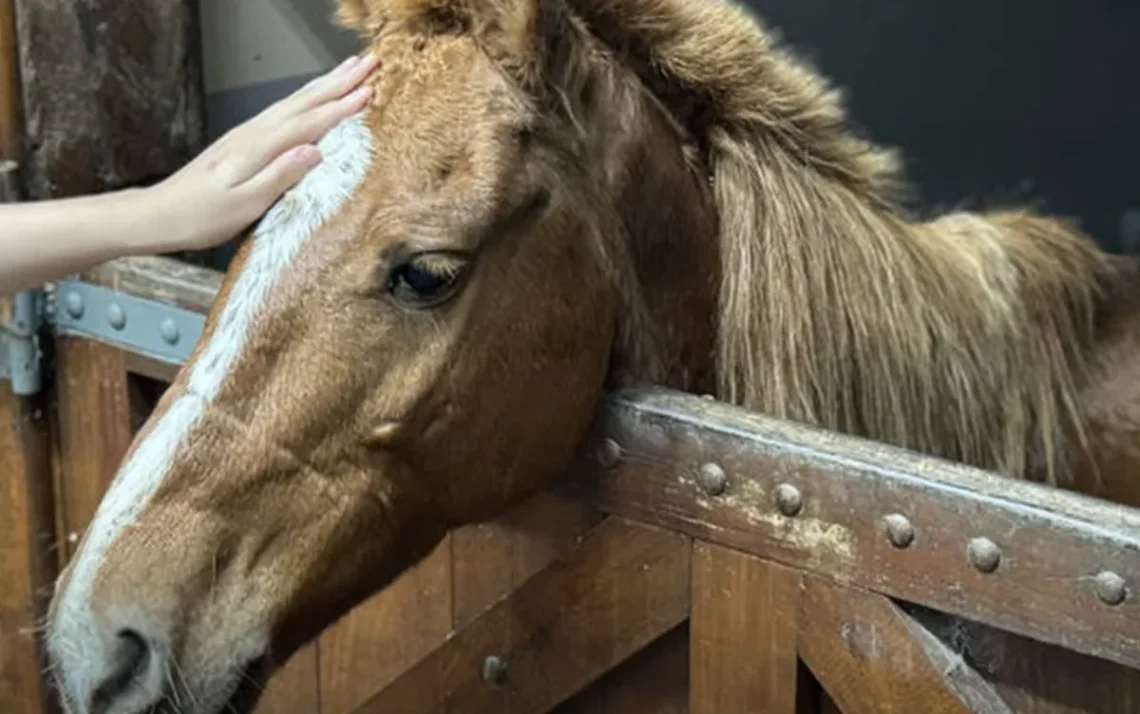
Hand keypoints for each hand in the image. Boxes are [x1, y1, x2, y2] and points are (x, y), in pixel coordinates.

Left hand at [144, 51, 381, 252]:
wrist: (158, 214)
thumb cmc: (201, 216)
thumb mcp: (244, 204)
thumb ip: (280, 176)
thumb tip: (315, 151)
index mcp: (258, 147)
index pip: (309, 122)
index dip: (342, 106)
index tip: (371, 90)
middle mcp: (254, 133)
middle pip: (304, 100)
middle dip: (339, 81)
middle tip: (370, 61)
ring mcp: (247, 134)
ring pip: (294, 101)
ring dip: (324, 84)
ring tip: (348, 69)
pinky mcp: (243, 141)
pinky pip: (283, 111)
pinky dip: (305, 99)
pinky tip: (311, 98)